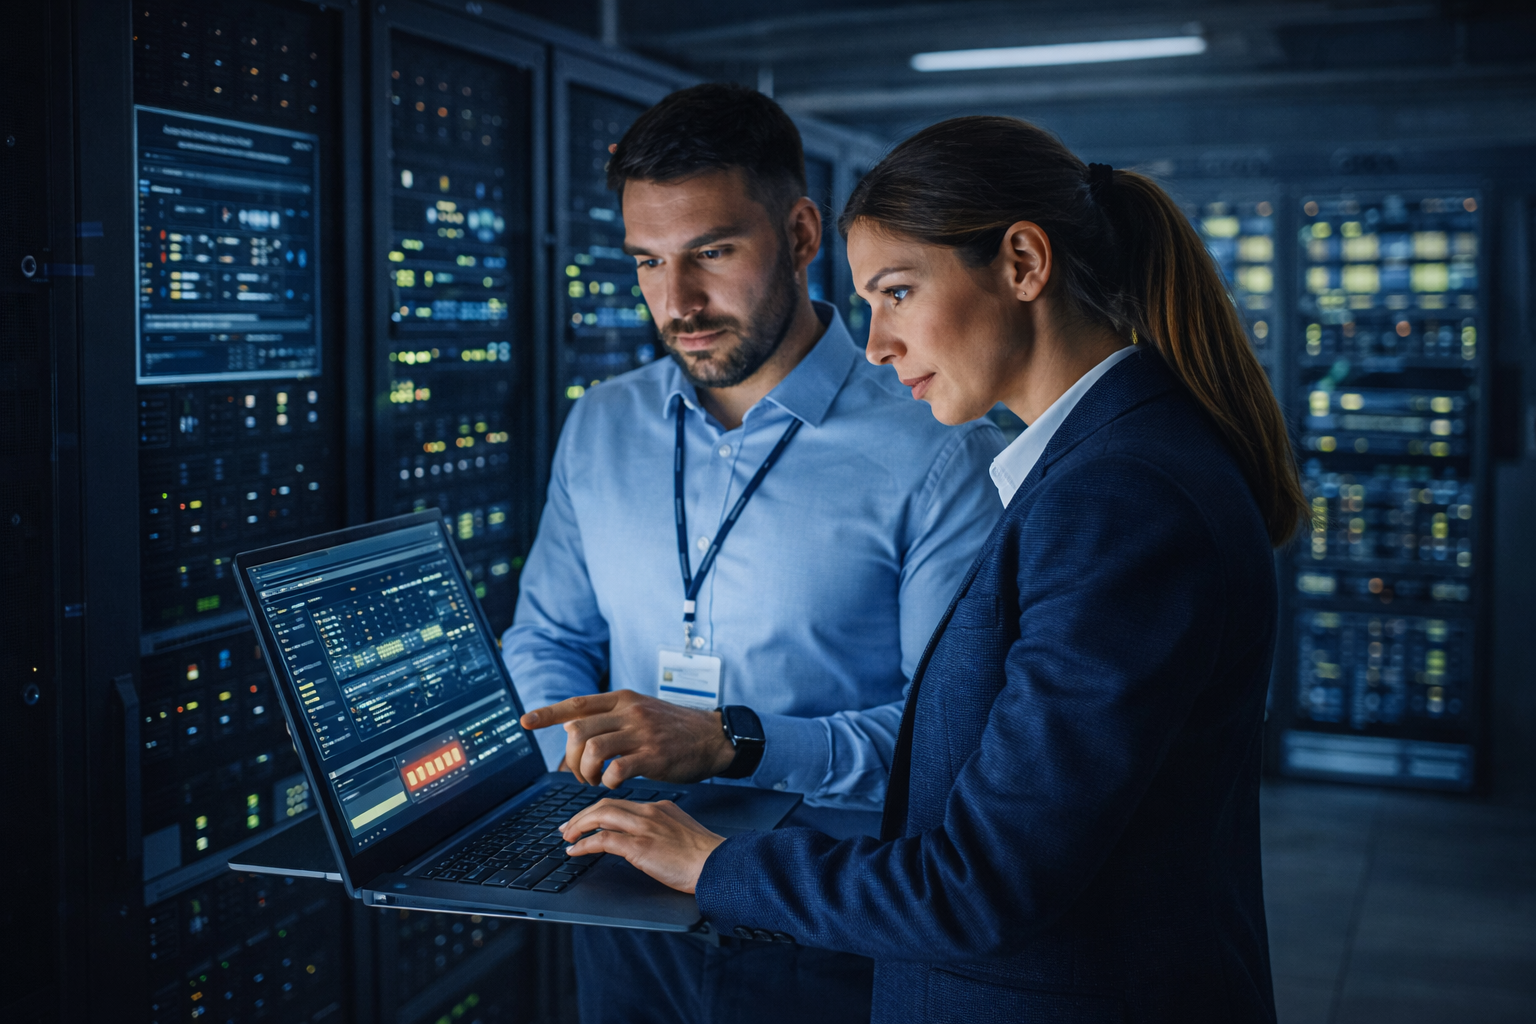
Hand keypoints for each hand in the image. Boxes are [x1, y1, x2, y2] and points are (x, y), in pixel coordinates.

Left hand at [520, 691, 736, 787]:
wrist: (712, 737)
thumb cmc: (674, 728)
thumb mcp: (640, 711)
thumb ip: (608, 717)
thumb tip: (571, 726)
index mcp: (623, 700)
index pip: (577, 704)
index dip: (548, 714)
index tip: (525, 721)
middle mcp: (629, 712)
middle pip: (579, 730)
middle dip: (570, 758)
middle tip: (580, 773)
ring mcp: (641, 733)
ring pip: (593, 749)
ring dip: (586, 771)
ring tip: (595, 780)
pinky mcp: (654, 755)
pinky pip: (618, 769)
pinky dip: (608, 780)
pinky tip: (613, 783)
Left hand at [559, 798, 723, 893]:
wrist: (719, 865)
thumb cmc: (706, 858)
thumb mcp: (681, 835)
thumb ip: (661, 832)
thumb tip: (642, 844)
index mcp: (661, 808)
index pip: (621, 803)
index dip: (598, 811)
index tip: (586, 820)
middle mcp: (651, 812)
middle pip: (606, 805)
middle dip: (582, 815)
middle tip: (567, 828)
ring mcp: (645, 828)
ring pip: (601, 816)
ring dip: (579, 826)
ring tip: (567, 838)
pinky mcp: (641, 846)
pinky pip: (603, 839)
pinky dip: (584, 844)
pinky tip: (575, 851)